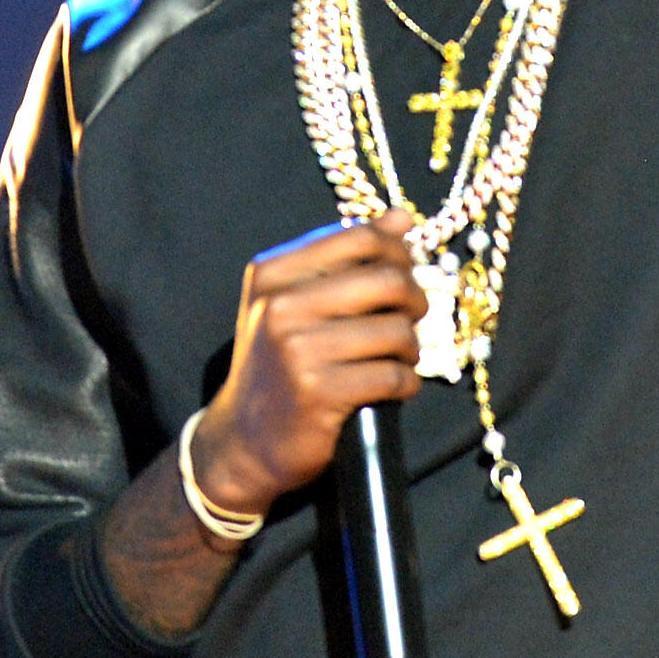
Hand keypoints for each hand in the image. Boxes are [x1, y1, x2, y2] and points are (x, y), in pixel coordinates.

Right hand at [191, 210, 425, 517]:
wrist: (244, 440)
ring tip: (400, 357)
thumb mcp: (295, 303)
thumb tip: (401, 217)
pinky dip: (406, 383)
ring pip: (397, 330)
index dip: (398, 253)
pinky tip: (394, 387)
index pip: (360, 238)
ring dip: (411, 347)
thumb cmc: (278, 365)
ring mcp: (297, 350)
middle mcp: (280, 306)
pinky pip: (393, 376)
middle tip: (412, 317)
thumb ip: (346, 258)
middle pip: (387, 280)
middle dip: (415, 299)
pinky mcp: (319, 392)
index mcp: (273, 274)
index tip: (406, 272)